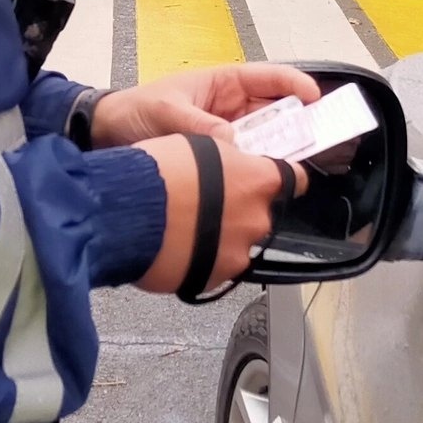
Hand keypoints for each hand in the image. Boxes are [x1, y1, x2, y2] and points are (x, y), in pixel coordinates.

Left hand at [89, 63, 320, 148]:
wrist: (106, 135)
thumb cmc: (134, 110)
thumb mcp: (167, 112)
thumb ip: (198, 126)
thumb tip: (233, 143)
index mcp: (222, 83)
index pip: (268, 78)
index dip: (295, 84)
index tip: (315, 98)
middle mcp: (230, 107)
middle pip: (275, 112)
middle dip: (298, 123)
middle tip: (320, 139)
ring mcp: (226, 133)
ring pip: (264, 139)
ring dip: (280, 150)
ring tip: (299, 165)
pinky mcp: (217, 158)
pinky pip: (245, 161)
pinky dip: (257, 169)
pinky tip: (266, 182)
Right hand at [130, 134, 307, 294]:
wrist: (128, 213)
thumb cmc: (159, 173)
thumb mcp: (199, 144)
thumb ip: (227, 159)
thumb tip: (232, 164)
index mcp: (258, 180)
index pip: (295, 178)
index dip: (287, 178)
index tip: (281, 180)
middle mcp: (257, 218)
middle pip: (260, 213)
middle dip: (240, 210)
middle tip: (209, 204)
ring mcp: (239, 252)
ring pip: (238, 242)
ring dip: (221, 236)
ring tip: (188, 228)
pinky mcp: (216, 278)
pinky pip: (217, 266)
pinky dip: (204, 259)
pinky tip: (180, 247)